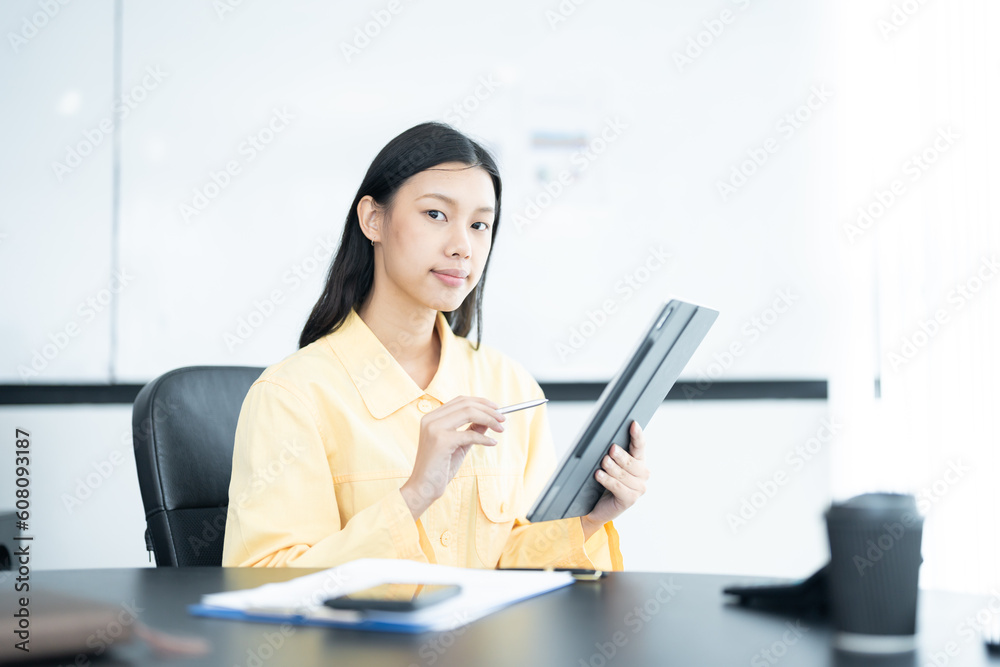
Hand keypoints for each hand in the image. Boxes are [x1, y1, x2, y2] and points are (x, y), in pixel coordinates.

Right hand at [399, 396, 506, 519]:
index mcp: (432, 417)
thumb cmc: (440, 468)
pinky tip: (493, 443)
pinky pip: (470, 434)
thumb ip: (472, 430)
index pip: (460, 400)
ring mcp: (434, 428)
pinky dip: (485, 438)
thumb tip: (489, 420)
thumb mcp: (459, 445)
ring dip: (489, 419)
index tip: (497, 408)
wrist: (423, 488)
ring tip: (501, 428)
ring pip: (469, 413)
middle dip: (488, 410)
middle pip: (466, 404)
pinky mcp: (441, 441)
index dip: (481, 402)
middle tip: (503, 419)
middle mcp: (431, 419)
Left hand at [581, 421, 649, 538]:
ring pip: (624, 475)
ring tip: (603, 462)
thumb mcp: (608, 465)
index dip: (637, 435)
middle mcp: (642, 475)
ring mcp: (638, 488)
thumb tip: (608, 441)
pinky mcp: (630, 499)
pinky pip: (617, 487)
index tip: (633, 424)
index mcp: (639, 462)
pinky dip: (607, 480)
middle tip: (611, 449)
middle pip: (632, 461)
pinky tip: (599, 475)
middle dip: (620, 455)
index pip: (640, 446)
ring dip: (612, 468)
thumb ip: (612, 453)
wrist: (596, 506)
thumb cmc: (602, 483)